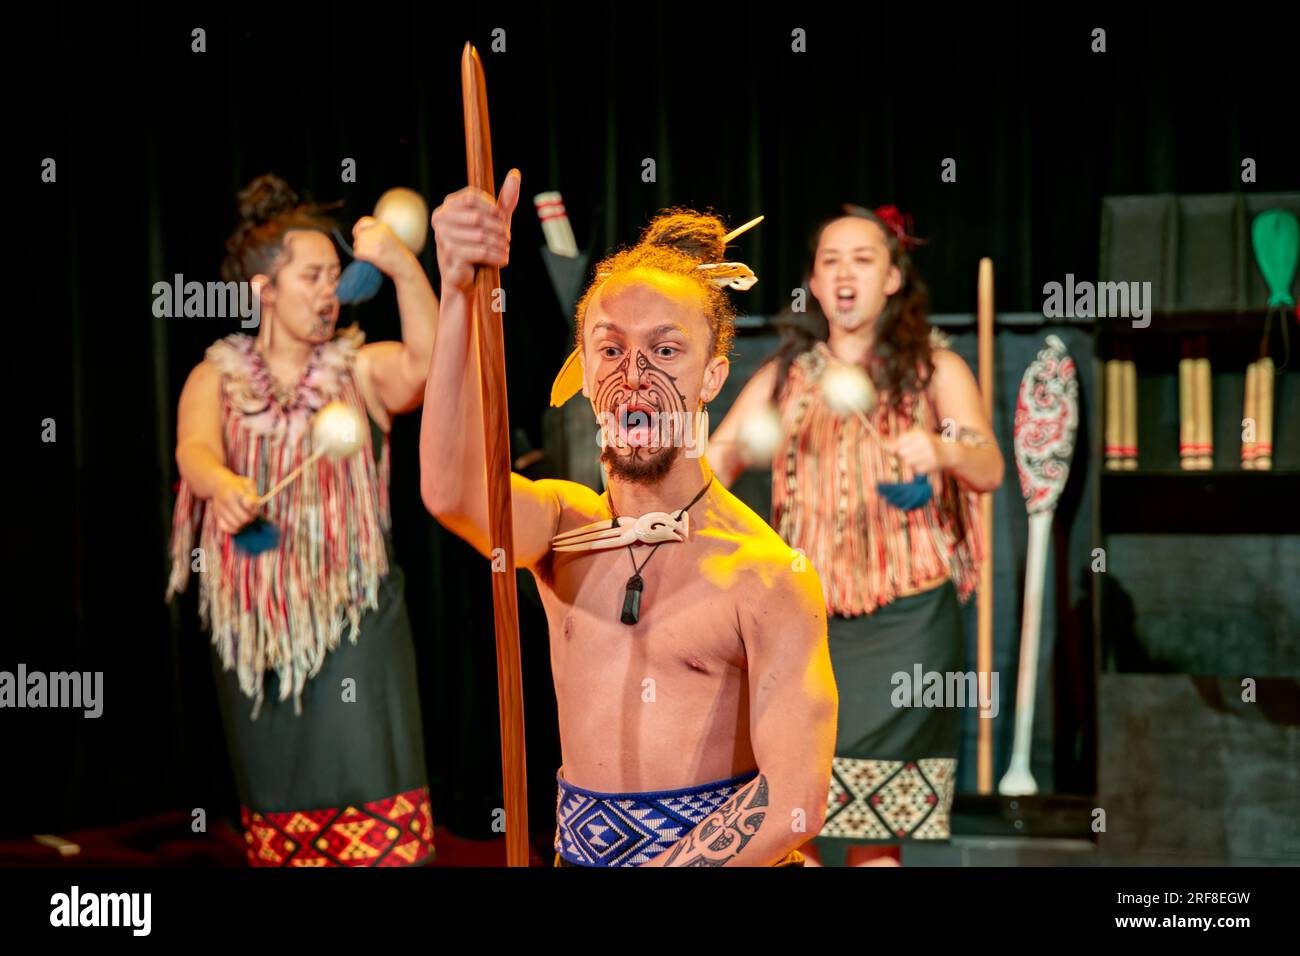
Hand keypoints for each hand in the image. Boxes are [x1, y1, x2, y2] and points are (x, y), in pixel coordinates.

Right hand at [213, 471, 259, 533]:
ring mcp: (220, 510)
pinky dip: (234, 528)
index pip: (249, 504)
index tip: (254, 505)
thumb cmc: (237, 485)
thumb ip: (253, 494)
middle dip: (251, 517)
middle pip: (245, 518)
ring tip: (244, 516)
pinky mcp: (217, 517)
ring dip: (244, 523)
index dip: (255, 508)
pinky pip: (227, 529)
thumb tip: (254, 505)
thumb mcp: (248, 483)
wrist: (218, 485)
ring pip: (237, 525)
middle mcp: (226, 500)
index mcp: (236, 490)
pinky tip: (237, 522)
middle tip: (251, 512)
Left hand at [351, 217, 413, 277]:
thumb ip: (377, 232)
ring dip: (360, 251)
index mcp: (383, 226)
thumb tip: (359, 233)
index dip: (358, 229)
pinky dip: (360, 258)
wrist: (406, 267)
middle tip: (369, 251)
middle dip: (359, 243)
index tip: (357, 235)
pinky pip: (357, 253)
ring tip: (372, 256)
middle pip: (358, 235)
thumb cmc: (398, 255)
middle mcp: (379, 232)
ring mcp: (376, 242)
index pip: (363, 221)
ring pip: (356, 245)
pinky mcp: (372, 253)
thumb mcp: (390, 237)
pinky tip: (370, 260)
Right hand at [431, 168, 520, 293]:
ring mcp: (442, 237)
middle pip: (478, 217)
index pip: (472, 197)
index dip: (492, 207)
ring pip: (482, 235)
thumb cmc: (479, 246)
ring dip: (500, 244)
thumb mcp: (494, 221)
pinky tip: (503, 260)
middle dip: (499, 228)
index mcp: (448, 206)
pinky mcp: (451, 255)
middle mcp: (440, 219)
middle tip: (508, 238)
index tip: (503, 218)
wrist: (466, 279)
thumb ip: (504, 200)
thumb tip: (515, 173)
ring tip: (506, 249)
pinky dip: (496, 256)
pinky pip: (481, 251)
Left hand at [884, 428, 945, 472]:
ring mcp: (929, 454)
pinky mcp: (932, 465)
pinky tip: (925, 462)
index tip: (894, 449)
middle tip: (912, 452)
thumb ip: (900, 440)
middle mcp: (925, 443)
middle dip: (903, 454)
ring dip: (910, 462)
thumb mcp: (916, 436)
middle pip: (902, 453)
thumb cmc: (928, 443)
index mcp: (920, 434)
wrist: (949, 451)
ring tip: (919, 457)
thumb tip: (884, 446)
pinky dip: (918, 468)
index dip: (895, 447)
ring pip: (908, 462)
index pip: (900, 442)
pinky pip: (916, 469)